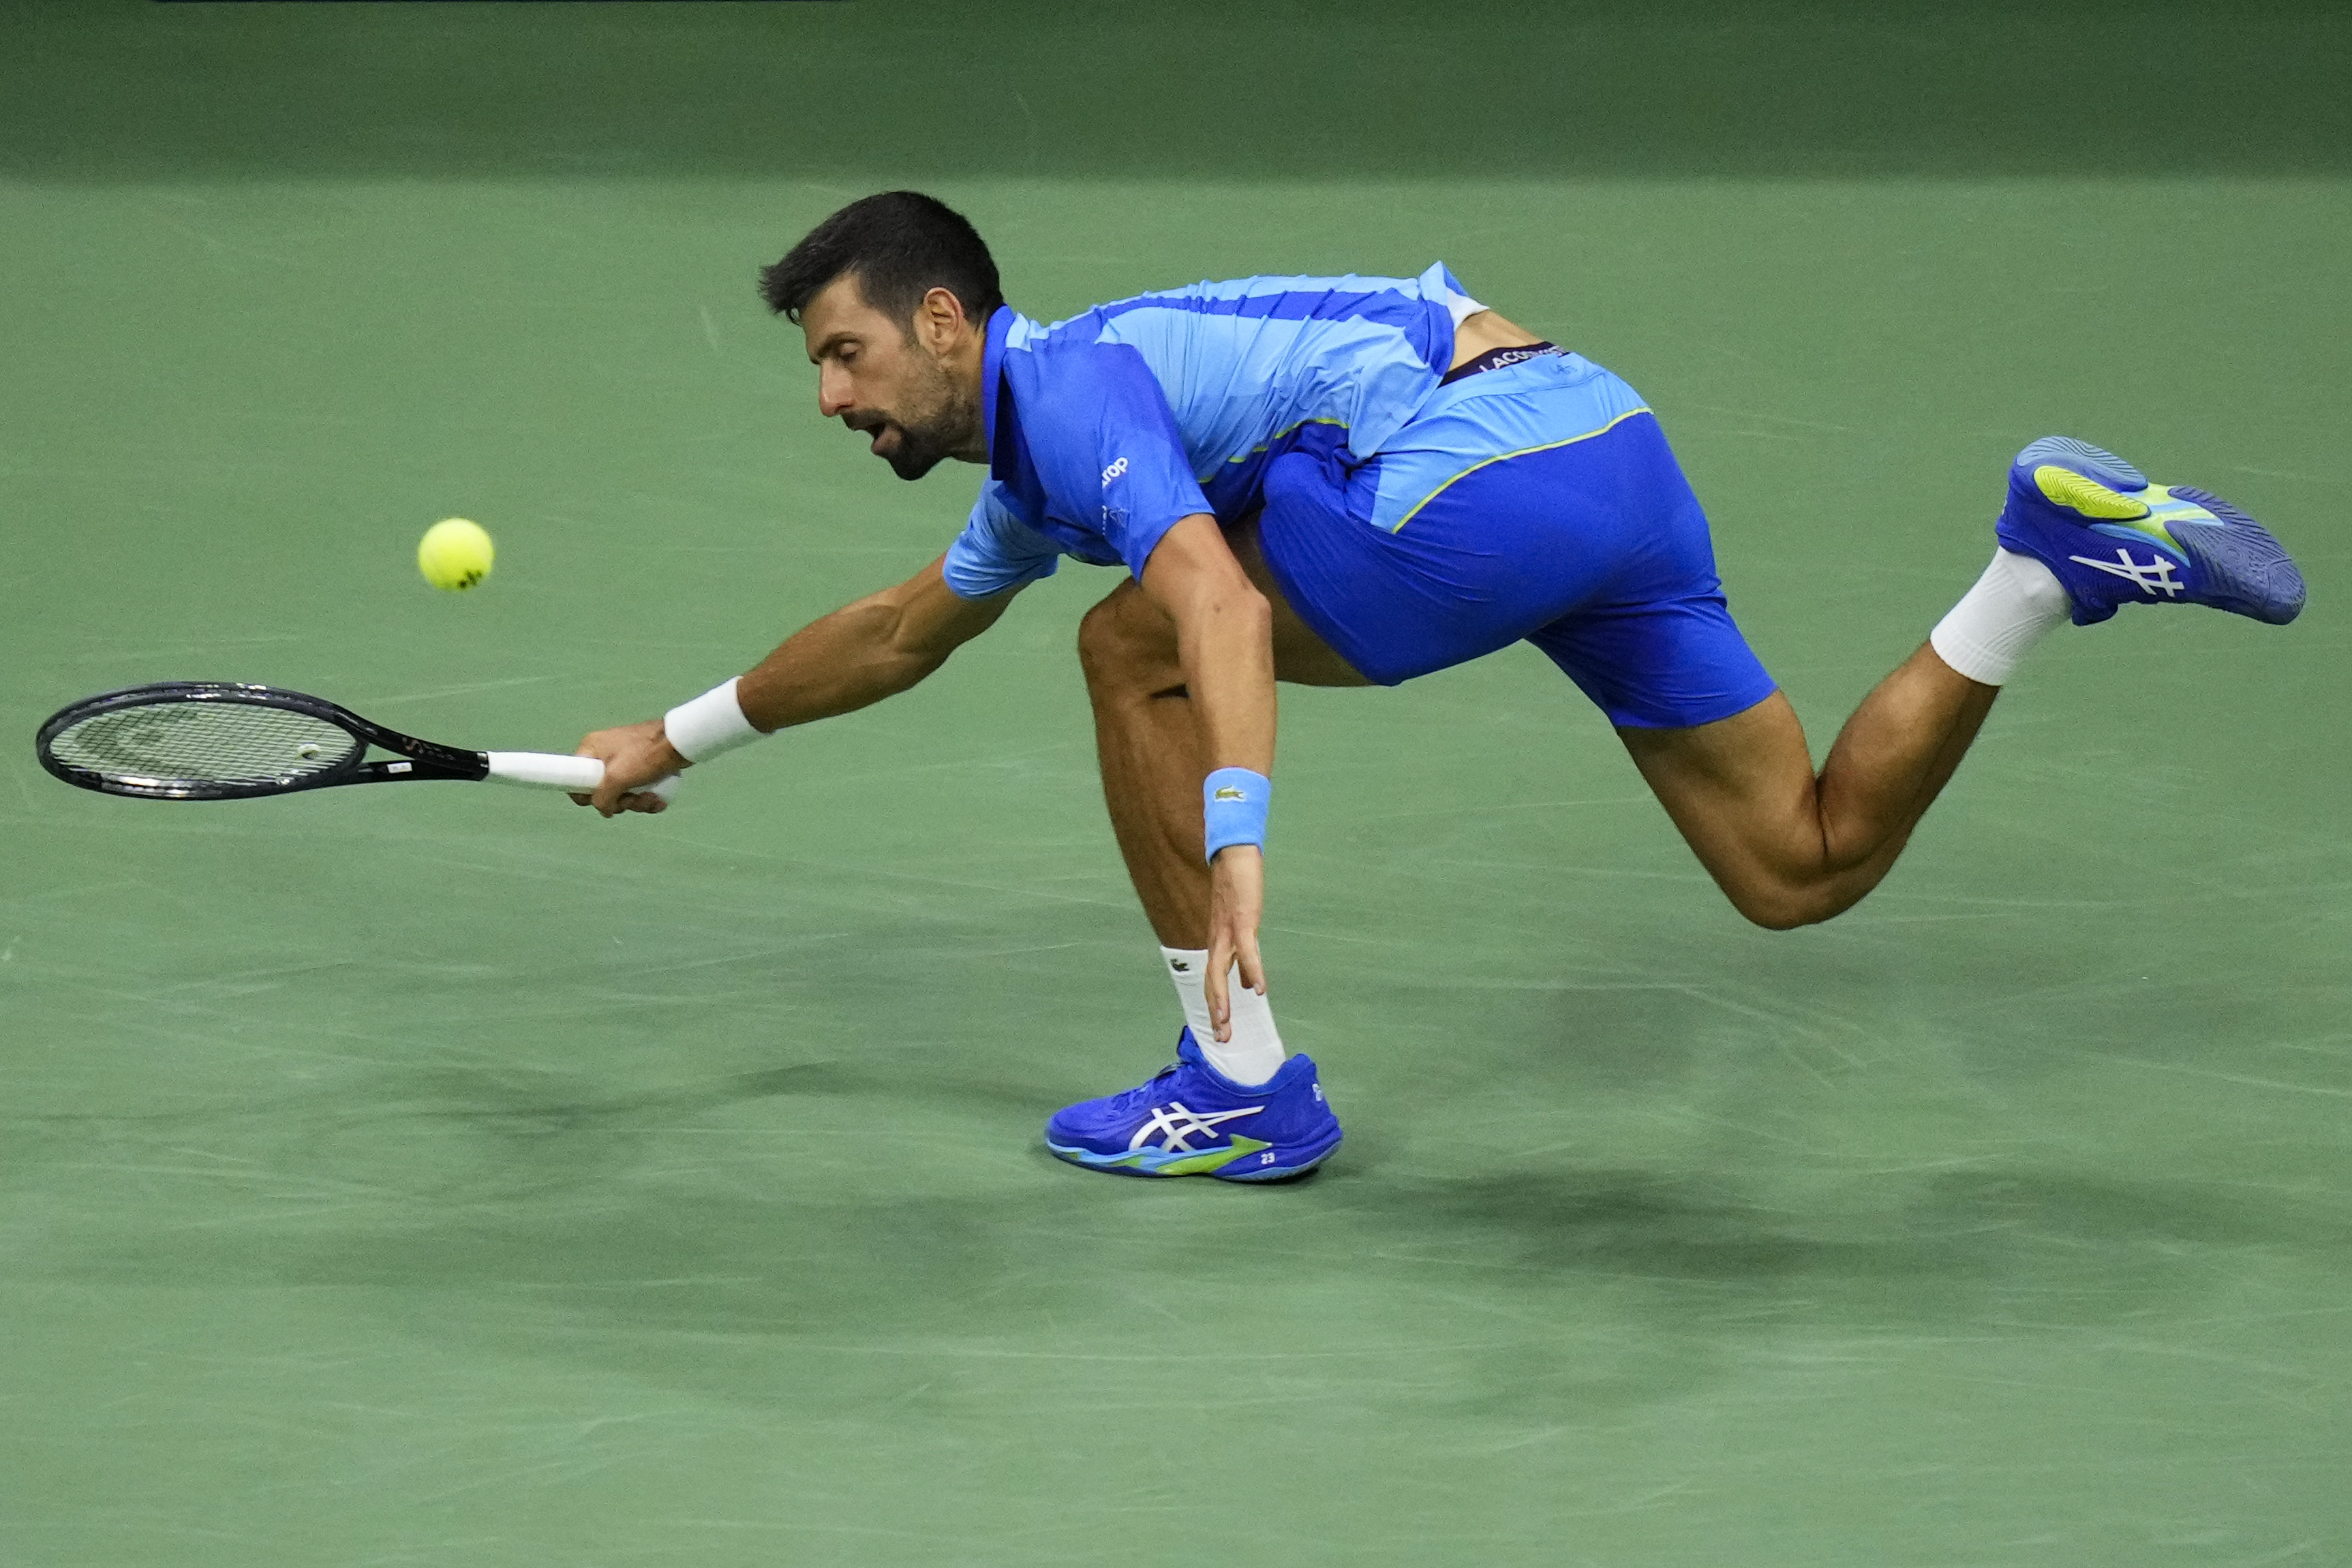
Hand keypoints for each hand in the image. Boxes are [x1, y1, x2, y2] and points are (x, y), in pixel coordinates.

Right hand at [571, 719, 686, 816]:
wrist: (680, 742)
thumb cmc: (646, 754)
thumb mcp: (617, 778)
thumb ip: (603, 798)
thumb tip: (605, 810)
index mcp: (592, 749)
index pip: (575, 778)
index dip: (587, 795)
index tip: (604, 801)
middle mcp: (604, 754)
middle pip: (602, 791)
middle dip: (621, 801)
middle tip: (633, 799)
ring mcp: (624, 760)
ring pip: (622, 793)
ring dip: (637, 802)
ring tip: (651, 798)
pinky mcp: (641, 767)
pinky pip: (637, 789)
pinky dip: (647, 798)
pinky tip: (659, 800)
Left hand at [1203, 844, 1265, 1041]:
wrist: (1233, 853)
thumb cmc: (1237, 887)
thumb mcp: (1241, 927)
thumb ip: (1243, 956)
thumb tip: (1248, 986)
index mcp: (1218, 943)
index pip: (1213, 981)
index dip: (1215, 1006)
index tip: (1220, 1031)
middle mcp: (1218, 940)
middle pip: (1212, 982)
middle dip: (1216, 1011)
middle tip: (1221, 1038)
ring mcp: (1228, 930)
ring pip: (1221, 970)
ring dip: (1223, 998)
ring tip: (1227, 1022)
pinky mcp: (1243, 918)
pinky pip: (1247, 950)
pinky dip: (1252, 970)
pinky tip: (1259, 988)